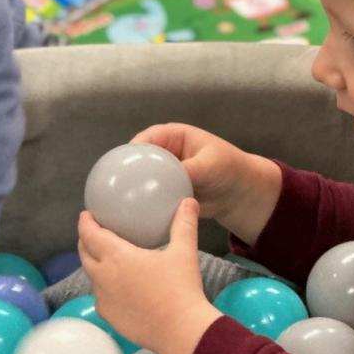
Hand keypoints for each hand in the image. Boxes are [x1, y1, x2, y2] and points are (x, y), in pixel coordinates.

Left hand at [78, 198, 219, 353]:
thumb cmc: (181, 289)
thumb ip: (184, 224)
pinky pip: (101, 297)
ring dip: (94, 265)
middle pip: (85, 254)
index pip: (90, 234)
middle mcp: (103, 276)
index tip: (87, 216)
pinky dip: (104, 287)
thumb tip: (189, 201)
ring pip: (92, 277)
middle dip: (85, 241)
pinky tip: (117, 288)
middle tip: (94, 234)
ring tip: (106, 260)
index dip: (85, 223)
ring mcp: (103, 299)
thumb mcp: (184, 252)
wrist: (181, 331)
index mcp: (116, 256)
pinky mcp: (109, 317)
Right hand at [133, 124, 280, 245]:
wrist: (239, 194)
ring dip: (132, 191)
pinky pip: (150, 198)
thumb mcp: (210, 164)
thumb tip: (167, 177)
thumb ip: (188, 168)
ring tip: (119, 203)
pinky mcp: (165, 194)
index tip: (121, 164)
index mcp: (172, 137)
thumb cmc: (229, 168)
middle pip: (137, 160)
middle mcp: (164, 155)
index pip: (146, 139)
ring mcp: (163, 176)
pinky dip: (144, 205)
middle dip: (125, 171)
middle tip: (114, 185)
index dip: (132, 150)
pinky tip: (135, 215)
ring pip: (141, 181)